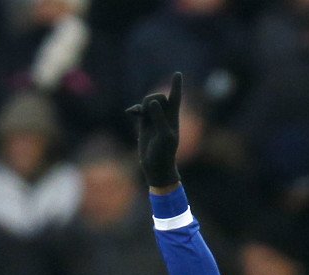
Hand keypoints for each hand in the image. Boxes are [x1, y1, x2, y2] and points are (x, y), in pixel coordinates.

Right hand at [126, 72, 181, 187]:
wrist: (156, 166)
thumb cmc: (164, 153)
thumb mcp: (164, 135)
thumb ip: (159, 118)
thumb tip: (152, 103)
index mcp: (173, 117)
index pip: (175, 97)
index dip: (176, 86)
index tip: (177, 73)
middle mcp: (165, 116)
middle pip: (158, 97)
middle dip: (151, 99)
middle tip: (147, 112)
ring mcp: (154, 119)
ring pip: (147, 102)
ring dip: (143, 105)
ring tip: (139, 114)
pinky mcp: (144, 124)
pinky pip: (139, 110)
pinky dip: (135, 109)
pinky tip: (130, 113)